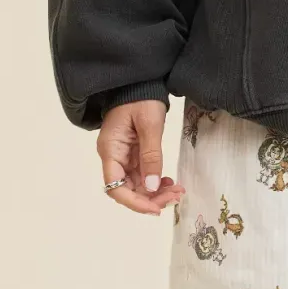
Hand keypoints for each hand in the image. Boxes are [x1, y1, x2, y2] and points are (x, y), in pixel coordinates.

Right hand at [97, 99, 184, 215]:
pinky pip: (141, 173)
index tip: (156, 208)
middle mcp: (113, 156)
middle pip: (126, 189)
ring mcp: (123, 154)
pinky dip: (155, 180)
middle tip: (175, 197)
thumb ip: (151, 156)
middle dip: (150, 198)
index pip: (115, 188)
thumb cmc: (142, 97)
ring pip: (136, 184)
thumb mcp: (149, 125)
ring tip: (177, 191)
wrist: (142, 80)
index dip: (134, 202)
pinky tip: (169, 181)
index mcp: (110, 150)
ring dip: (154, 191)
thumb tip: (151, 187)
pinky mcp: (132, 151)